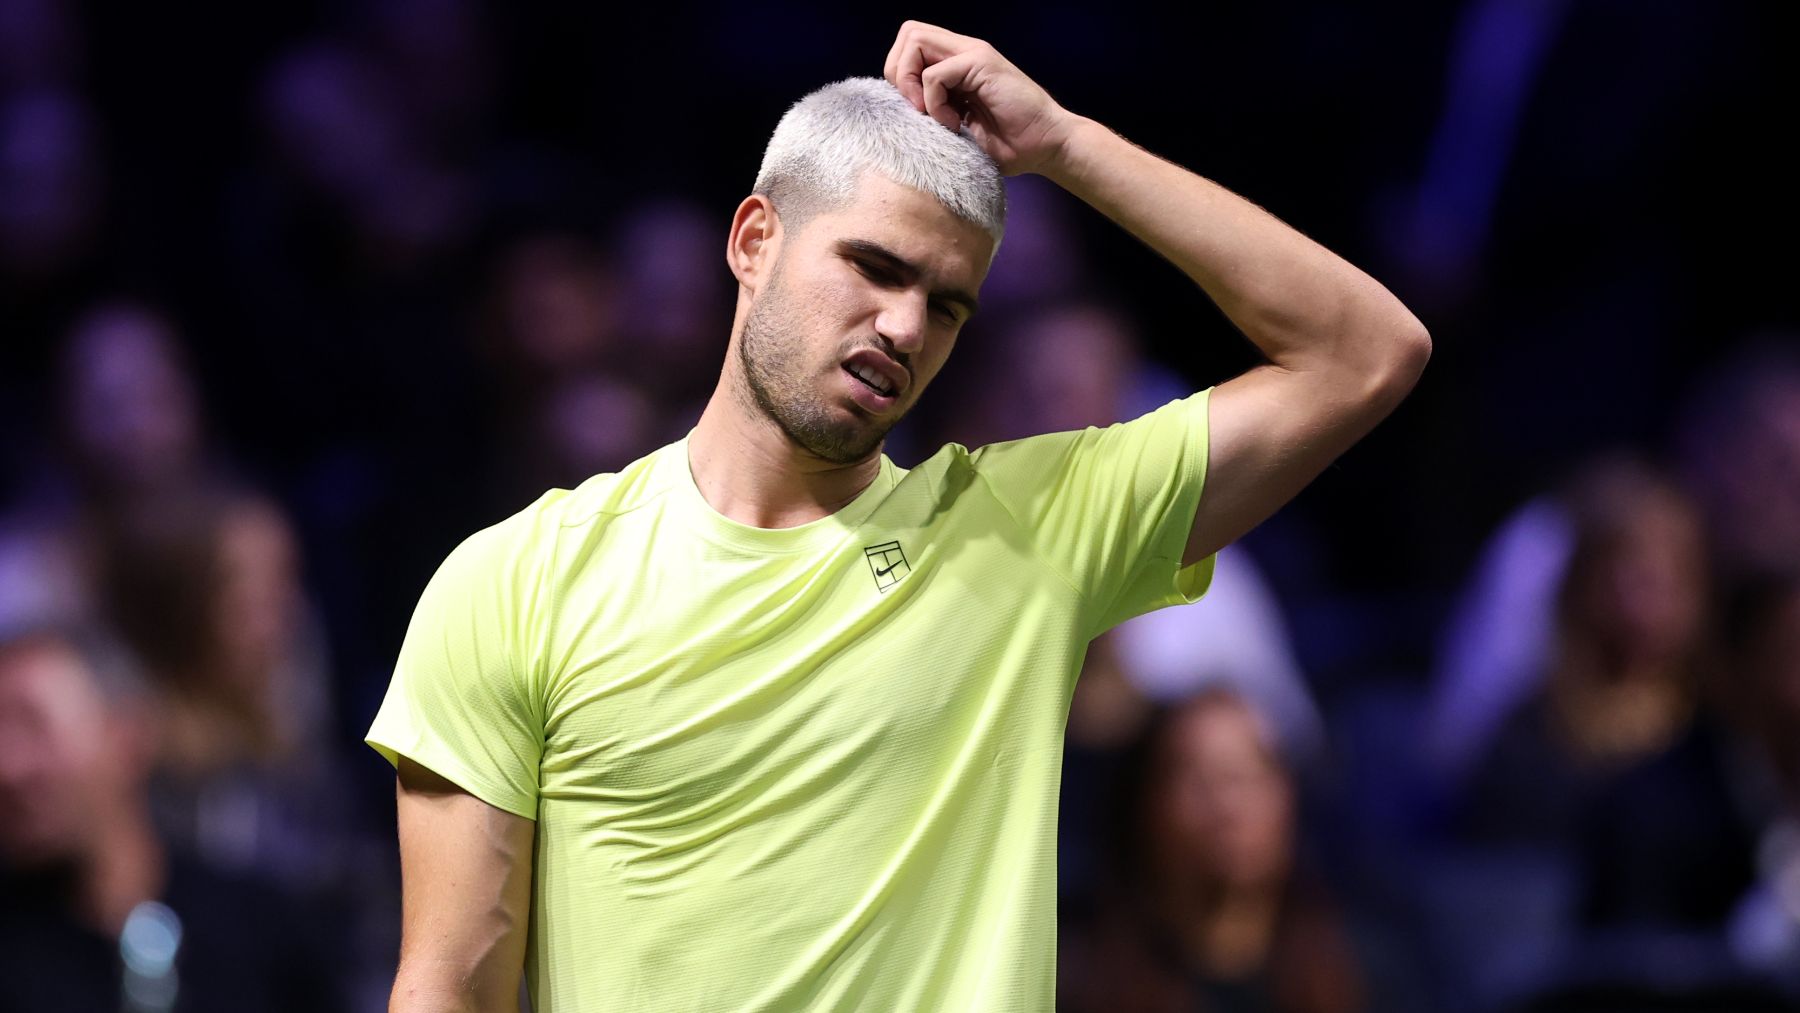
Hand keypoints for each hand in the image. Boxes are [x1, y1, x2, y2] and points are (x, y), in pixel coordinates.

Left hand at [883, 21, 1078, 177]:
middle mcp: (962, 51)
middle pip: (907, 33)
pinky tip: (955, 124)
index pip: (909, 46)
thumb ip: (931, 111)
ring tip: (934, 116)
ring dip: (912, 83)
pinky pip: (934, 74)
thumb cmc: (1007, 144)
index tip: (913, 110)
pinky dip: (934, 103)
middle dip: (898, 73)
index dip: (899, 74)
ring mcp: (973, 53)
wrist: (1046, 146)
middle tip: (916, 109)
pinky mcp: (981, 63)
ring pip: (914, 41)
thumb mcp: (957, 126)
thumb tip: (896, 112)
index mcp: (956, 63)